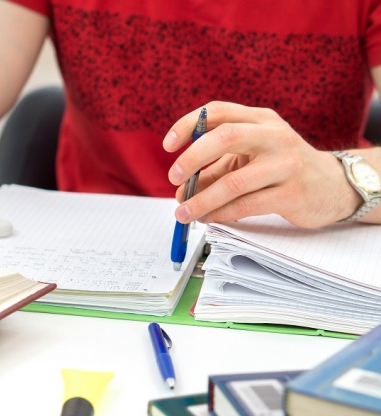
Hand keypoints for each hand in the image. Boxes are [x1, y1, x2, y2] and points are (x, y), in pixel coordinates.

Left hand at [163, 101, 360, 227]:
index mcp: (260, 119)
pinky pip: (247, 205)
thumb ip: (215, 170)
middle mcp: (274, 136)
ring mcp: (286, 164)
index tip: (167, 145)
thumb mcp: (249, 159)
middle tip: (173, 177)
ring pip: (234, 182)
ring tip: (183, 213)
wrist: (333, 186)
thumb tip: (181, 190)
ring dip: (202, 199)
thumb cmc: (281, 168)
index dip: (188, 124)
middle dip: (192, 158)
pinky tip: (207, 218)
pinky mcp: (292, 194)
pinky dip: (221, 213)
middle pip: (225, 137)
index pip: (218, 111)